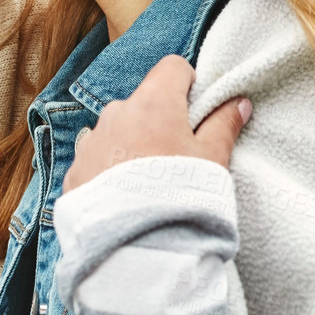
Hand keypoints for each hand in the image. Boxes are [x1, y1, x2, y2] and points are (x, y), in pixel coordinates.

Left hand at [63, 54, 250, 193]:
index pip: (172, 68)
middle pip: (144, 102)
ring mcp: (92, 141)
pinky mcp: (75, 170)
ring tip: (149, 184)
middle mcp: (116, 113)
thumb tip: (239, 103)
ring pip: (119, 131)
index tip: (196, 111)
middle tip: (177, 157)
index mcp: (153, 102)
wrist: (133, 247)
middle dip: (159, 121)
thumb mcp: (213, 160)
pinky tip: (125, 198)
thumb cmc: (180, 196)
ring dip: (133, 146)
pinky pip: (97, 160)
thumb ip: (224, 125)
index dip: (189, 84)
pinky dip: (110, 171)